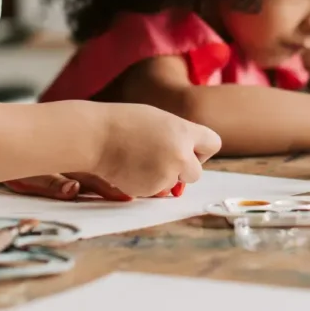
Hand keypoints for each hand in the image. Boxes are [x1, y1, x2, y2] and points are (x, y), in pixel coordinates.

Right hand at [6, 105, 219, 200]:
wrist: (96, 136)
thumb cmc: (124, 123)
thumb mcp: (158, 120)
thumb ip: (177, 136)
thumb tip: (188, 157)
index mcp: (184, 131)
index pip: (213, 143)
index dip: (201, 149)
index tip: (188, 149)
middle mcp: (180, 154)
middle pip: (196, 173)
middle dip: (183, 171)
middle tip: (162, 160)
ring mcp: (166, 174)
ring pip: (174, 184)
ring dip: (163, 177)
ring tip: (139, 159)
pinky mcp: (150, 189)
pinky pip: (155, 190)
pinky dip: (146, 183)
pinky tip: (130, 168)